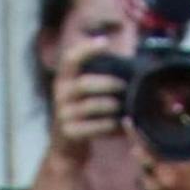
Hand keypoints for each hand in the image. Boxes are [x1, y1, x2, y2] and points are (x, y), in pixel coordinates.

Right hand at [45, 39, 126, 170]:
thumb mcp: (83, 93)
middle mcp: (60, 94)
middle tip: (124, 86)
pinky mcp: (70, 132)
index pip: (70, 58)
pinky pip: (94, 126)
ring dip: (111, 105)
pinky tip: (119, 125)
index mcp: (64, 80)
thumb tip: (129, 63)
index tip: (105, 42)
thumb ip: (98, 78)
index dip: (86, 48)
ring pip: (92, 105)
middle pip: (85, 83)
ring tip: (122, 106)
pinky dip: (110, 125)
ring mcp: (63, 114)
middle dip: (108, 83)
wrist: (66, 147)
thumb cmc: (83, 114)